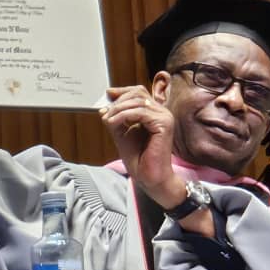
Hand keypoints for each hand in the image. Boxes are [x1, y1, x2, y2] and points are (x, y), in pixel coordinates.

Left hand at [100, 85, 213, 237]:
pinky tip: (113, 123)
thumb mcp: (122, 134)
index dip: (122, 91)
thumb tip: (105, 107)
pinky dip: (123, 116)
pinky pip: (140, 112)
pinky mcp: (164, 124)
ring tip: (107, 120)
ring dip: (118, 109)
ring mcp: (164, 117)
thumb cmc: (139, 160)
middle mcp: (161, 112)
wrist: (149, 178)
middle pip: (137, 94)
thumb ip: (116, 120)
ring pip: (137, 101)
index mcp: (154, 113)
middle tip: (105, 113)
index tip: (108, 94)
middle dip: (118, 102)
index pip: (139, 92)